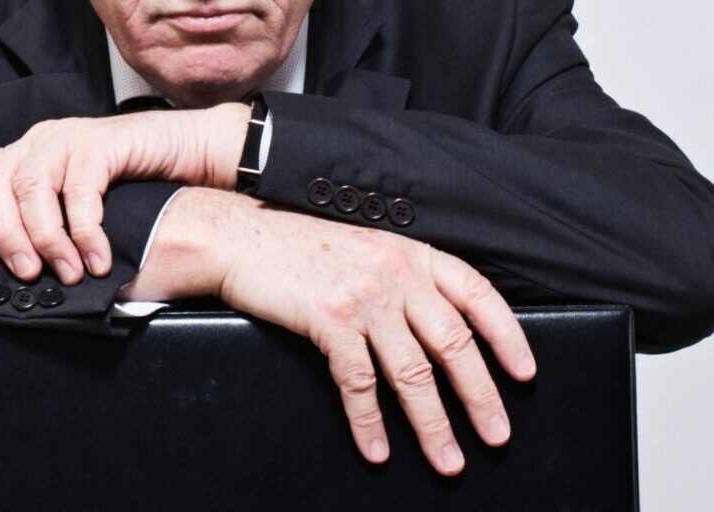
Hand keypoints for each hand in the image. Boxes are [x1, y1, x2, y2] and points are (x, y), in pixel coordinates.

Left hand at [0, 103, 249, 283]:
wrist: (189, 156)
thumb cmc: (136, 191)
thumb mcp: (81, 210)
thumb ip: (52, 230)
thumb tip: (30, 283)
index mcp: (27, 157)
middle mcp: (40, 142)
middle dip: (5, 234)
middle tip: (28, 274)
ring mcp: (68, 138)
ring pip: (33, 188)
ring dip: (48, 238)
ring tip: (70, 272)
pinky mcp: (100, 142)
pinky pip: (80, 190)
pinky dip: (86, 230)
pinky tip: (99, 257)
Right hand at [121, 188, 536, 475]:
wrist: (239, 237)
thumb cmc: (297, 244)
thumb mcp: (363, 247)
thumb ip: (400, 276)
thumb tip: (430, 325)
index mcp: (411, 253)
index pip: (477, 295)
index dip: (507, 337)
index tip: (524, 374)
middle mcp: (396, 273)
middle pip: (454, 344)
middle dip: (480, 397)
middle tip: (496, 435)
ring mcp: (364, 297)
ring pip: (413, 373)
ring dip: (433, 425)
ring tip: (446, 459)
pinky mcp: (329, 319)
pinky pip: (359, 383)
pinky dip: (370, 423)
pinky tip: (378, 449)